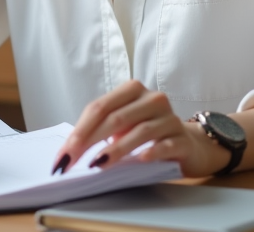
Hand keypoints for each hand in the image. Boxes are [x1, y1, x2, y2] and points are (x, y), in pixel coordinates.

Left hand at [51, 80, 229, 177]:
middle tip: (73, 162)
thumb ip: (102, 129)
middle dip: (90, 141)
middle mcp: (151, 99)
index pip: (99, 108)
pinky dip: (151, 152)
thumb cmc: (148, 134)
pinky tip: (140, 159)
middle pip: (115, 118)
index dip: (79, 131)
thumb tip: (71, 150)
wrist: (190, 144)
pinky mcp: (183, 138)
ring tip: (99, 163)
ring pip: (139, 130)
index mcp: (131, 91)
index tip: (63, 155)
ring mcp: (169, 117)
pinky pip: (165, 144)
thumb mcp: (124, 127)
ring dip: (117, 149)